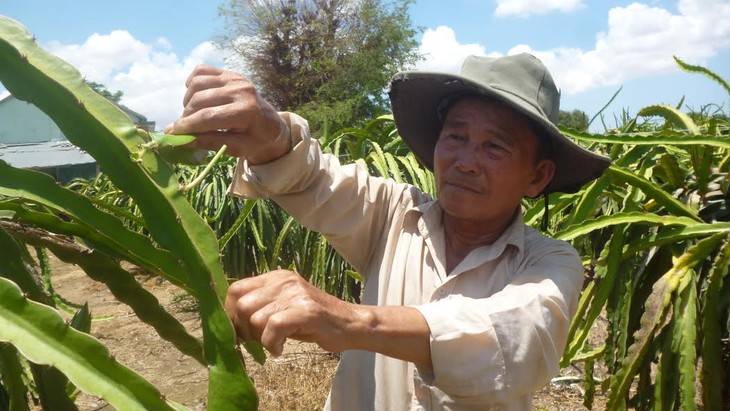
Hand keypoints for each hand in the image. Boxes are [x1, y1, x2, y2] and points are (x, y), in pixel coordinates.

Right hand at [165, 65, 290, 163]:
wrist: (271, 124)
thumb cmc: (255, 140)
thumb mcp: (237, 148)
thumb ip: (211, 143)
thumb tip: (181, 140)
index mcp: (246, 112)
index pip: (208, 117)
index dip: (186, 126)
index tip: (172, 133)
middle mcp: (241, 90)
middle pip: (199, 100)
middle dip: (186, 116)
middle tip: (185, 128)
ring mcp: (235, 79)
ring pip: (197, 84)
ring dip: (188, 100)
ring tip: (192, 114)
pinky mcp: (230, 73)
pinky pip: (201, 71)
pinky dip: (192, 83)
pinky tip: (195, 97)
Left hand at [224, 269, 363, 355]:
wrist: (350, 324)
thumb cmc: (313, 322)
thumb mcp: (284, 307)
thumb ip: (260, 307)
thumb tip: (229, 323)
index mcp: (275, 277)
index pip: (235, 289)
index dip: (229, 313)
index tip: (238, 332)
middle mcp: (283, 281)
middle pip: (241, 305)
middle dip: (243, 329)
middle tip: (258, 341)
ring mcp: (295, 294)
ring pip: (255, 318)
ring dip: (260, 339)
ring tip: (275, 344)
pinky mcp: (304, 310)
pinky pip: (272, 328)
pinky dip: (272, 344)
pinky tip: (280, 349)